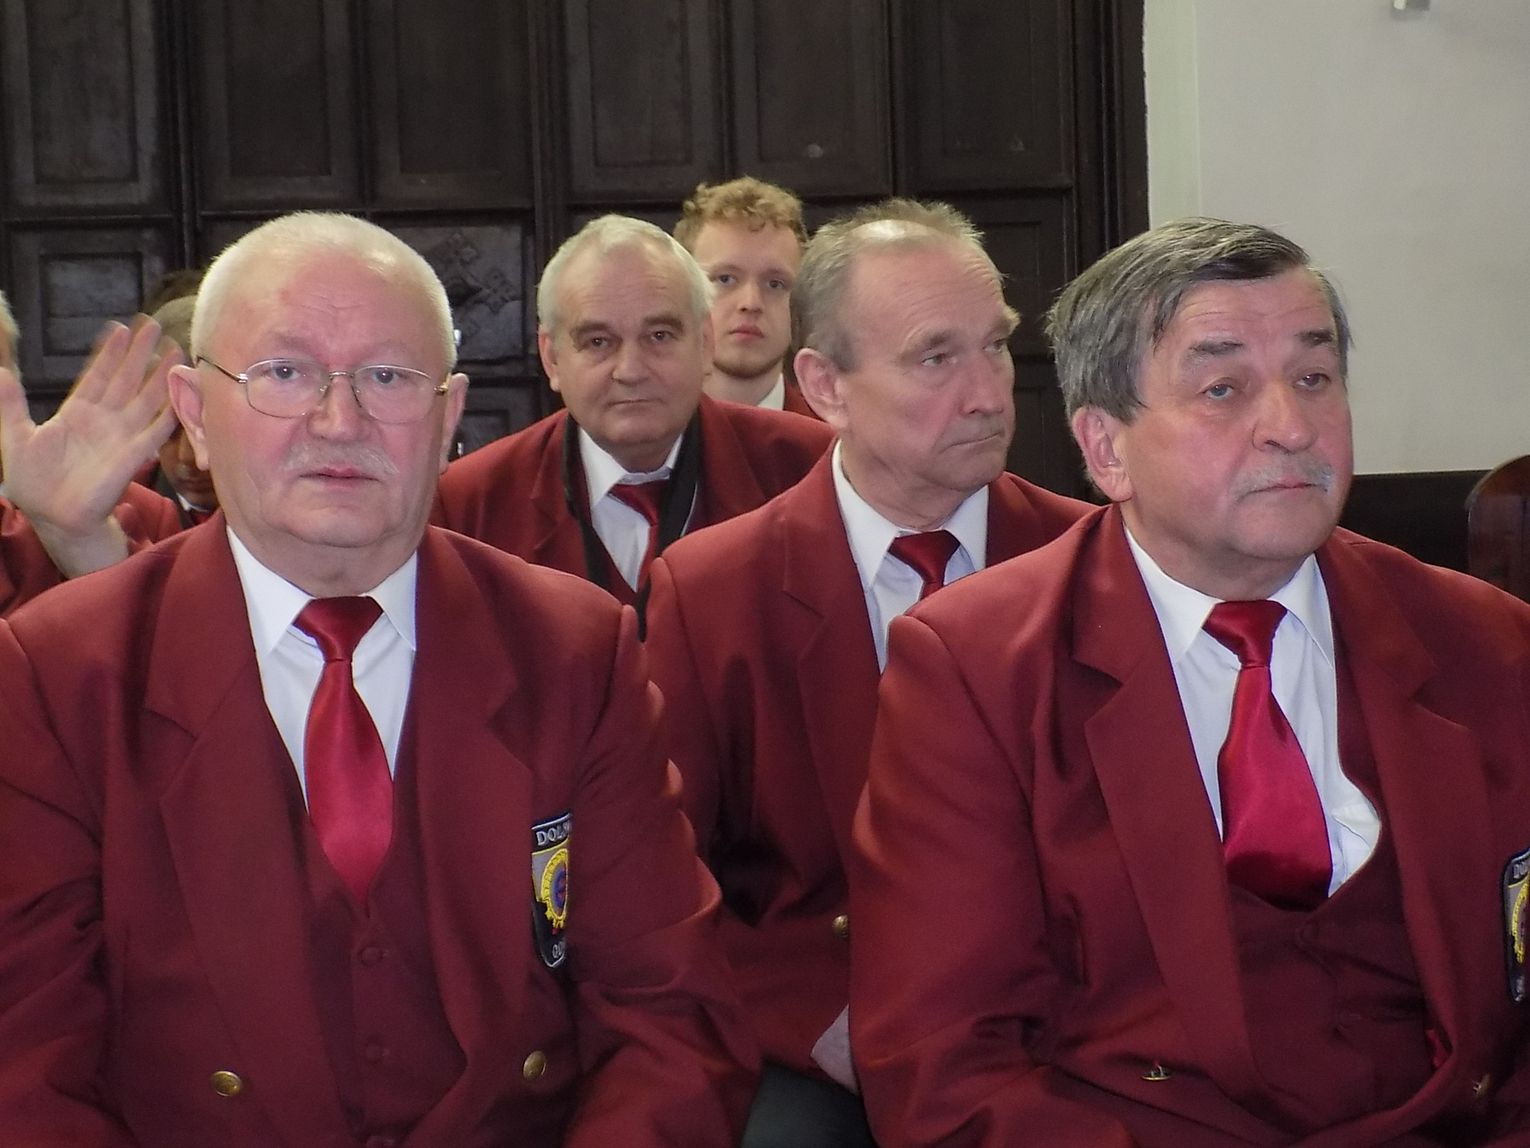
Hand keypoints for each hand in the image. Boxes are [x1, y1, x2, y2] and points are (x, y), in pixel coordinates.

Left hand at [0, 317, 180, 576]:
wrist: (54, 516)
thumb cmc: (33, 482)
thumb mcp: (14, 437)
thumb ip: (12, 405)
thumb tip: (0, 373)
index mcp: (77, 413)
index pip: (97, 375)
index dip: (109, 352)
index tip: (121, 327)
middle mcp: (104, 420)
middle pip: (127, 379)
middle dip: (141, 353)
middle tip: (155, 325)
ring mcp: (122, 436)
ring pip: (146, 399)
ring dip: (161, 376)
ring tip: (176, 351)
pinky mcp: (134, 456)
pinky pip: (157, 430)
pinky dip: (171, 412)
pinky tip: (182, 394)